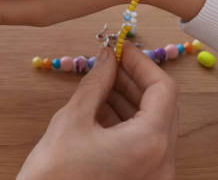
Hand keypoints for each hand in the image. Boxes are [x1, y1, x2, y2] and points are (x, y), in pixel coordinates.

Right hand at [17, 43, 177, 179]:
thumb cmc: (54, 176)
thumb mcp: (73, 119)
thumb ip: (96, 83)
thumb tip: (106, 59)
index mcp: (150, 144)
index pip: (163, 89)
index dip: (142, 64)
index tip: (122, 50)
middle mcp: (161, 162)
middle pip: (162, 106)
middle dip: (136, 80)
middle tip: (112, 62)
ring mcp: (154, 175)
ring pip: (153, 124)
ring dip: (131, 99)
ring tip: (104, 81)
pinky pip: (144, 142)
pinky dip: (128, 121)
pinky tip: (103, 106)